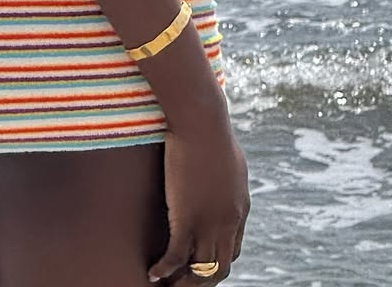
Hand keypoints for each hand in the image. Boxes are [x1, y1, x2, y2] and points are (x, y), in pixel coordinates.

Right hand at [148, 122, 248, 283]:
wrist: (202, 121)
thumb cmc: (211, 128)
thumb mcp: (229, 158)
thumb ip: (226, 175)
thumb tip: (219, 174)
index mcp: (239, 208)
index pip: (231, 250)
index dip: (215, 263)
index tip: (199, 267)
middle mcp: (229, 222)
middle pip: (219, 268)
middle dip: (201, 283)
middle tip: (182, 285)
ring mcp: (209, 223)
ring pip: (201, 271)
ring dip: (183, 284)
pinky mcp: (187, 218)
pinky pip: (175, 257)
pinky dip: (163, 270)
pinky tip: (152, 273)